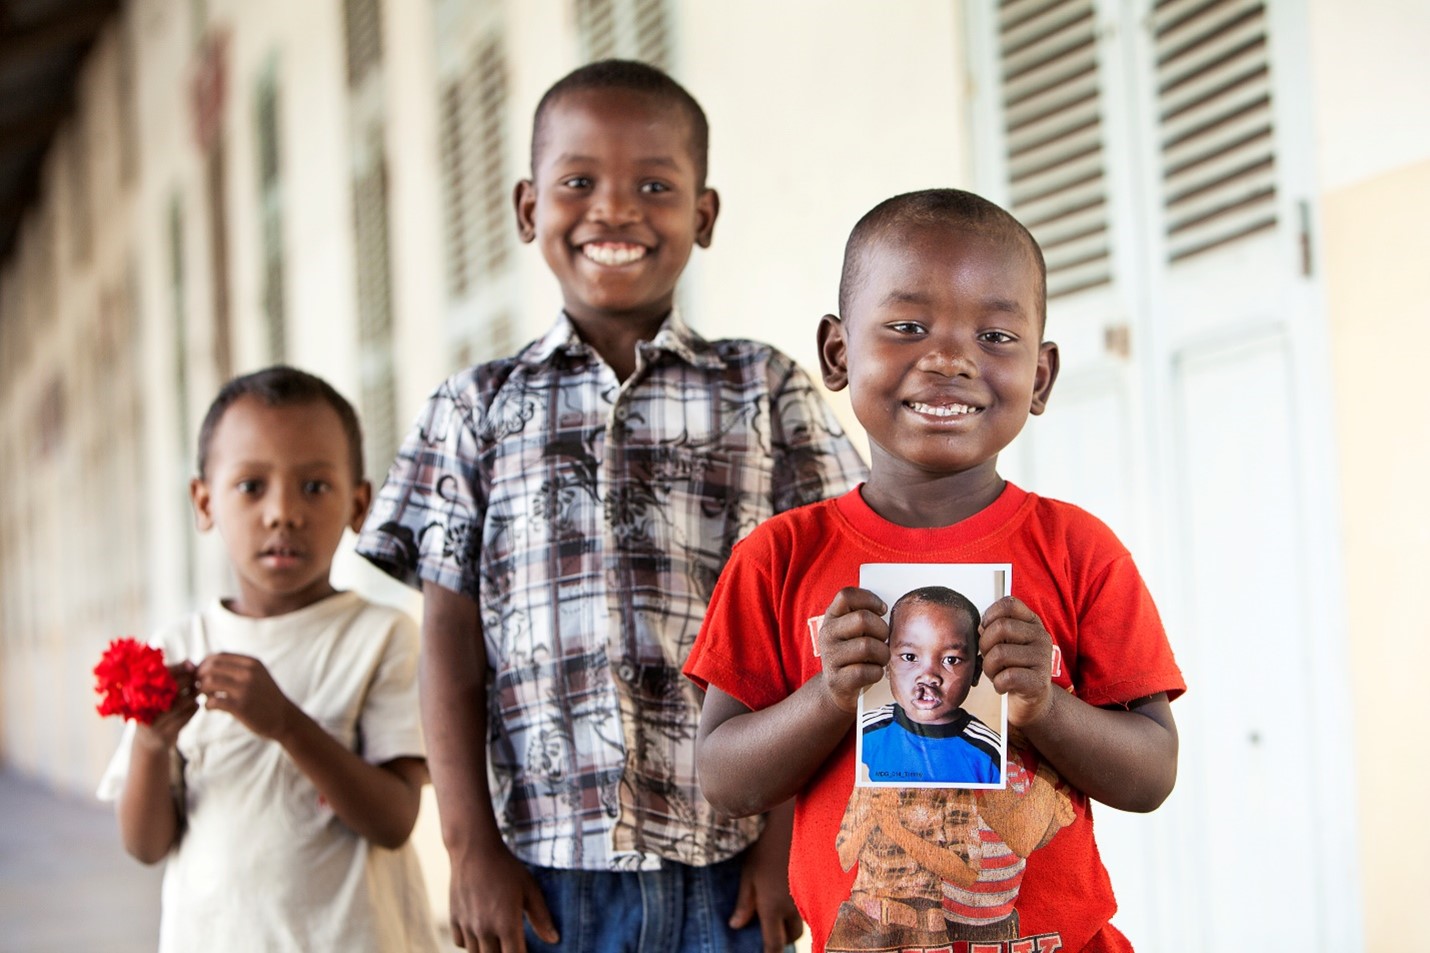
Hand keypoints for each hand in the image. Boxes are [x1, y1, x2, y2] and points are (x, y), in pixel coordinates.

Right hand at [134, 662, 199, 752]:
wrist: (148, 742)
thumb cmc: (156, 709)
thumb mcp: (157, 693)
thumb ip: (172, 676)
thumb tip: (190, 661)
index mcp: (137, 692)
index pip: (161, 674)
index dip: (179, 668)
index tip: (192, 665)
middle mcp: (142, 708)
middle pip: (172, 687)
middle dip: (189, 681)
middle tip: (198, 679)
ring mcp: (153, 723)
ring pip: (181, 702)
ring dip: (193, 695)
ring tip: (196, 691)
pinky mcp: (164, 735)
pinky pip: (186, 717)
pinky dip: (193, 708)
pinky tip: (194, 704)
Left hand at [195, 653, 295, 739]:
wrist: (284, 718)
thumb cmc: (265, 697)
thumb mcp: (258, 675)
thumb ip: (238, 667)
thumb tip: (207, 664)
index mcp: (252, 663)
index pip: (218, 656)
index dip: (204, 664)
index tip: (201, 675)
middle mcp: (249, 673)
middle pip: (211, 667)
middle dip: (199, 677)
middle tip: (199, 687)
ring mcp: (245, 689)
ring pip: (209, 682)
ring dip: (201, 690)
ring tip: (205, 697)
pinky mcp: (240, 707)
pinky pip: (213, 701)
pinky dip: (207, 705)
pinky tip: (210, 708)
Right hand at [447, 841, 557, 951]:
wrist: (475, 850)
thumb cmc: (506, 868)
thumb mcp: (530, 889)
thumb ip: (541, 917)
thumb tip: (554, 940)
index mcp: (506, 924)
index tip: (526, 950)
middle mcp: (484, 929)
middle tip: (511, 942)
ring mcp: (467, 925)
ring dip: (487, 950)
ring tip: (497, 937)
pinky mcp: (453, 918)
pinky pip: (460, 943)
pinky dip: (470, 942)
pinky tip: (480, 931)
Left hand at [729, 835, 803, 952]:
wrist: (793, 828)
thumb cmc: (766, 850)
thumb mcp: (748, 875)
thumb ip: (744, 903)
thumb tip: (736, 925)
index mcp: (772, 907)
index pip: (774, 943)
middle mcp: (792, 908)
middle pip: (793, 936)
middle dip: (784, 936)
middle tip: (775, 926)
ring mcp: (808, 898)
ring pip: (805, 922)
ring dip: (795, 921)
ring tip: (785, 904)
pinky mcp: (820, 889)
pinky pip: (813, 907)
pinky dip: (806, 907)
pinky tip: (797, 892)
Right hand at [816, 587, 890, 714]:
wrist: (837, 689)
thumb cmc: (853, 655)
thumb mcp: (852, 632)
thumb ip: (864, 617)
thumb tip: (886, 610)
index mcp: (831, 618)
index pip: (846, 595)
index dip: (869, 599)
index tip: (881, 610)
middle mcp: (827, 634)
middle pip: (863, 619)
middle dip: (882, 630)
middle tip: (883, 640)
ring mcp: (830, 657)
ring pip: (868, 646)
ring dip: (882, 654)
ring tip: (880, 658)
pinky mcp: (838, 680)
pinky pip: (867, 671)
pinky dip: (877, 672)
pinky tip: (874, 672)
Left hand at [978, 596, 1054, 726]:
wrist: (1033, 700)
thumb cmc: (1014, 668)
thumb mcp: (1006, 643)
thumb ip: (994, 629)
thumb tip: (980, 626)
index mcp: (1032, 623)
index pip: (1009, 604)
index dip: (990, 615)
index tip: (985, 630)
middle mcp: (1041, 637)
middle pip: (1000, 627)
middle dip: (985, 645)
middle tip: (988, 658)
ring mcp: (1043, 659)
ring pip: (999, 653)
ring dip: (989, 668)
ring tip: (995, 674)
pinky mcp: (1039, 681)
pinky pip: (1006, 677)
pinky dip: (998, 684)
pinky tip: (1003, 686)